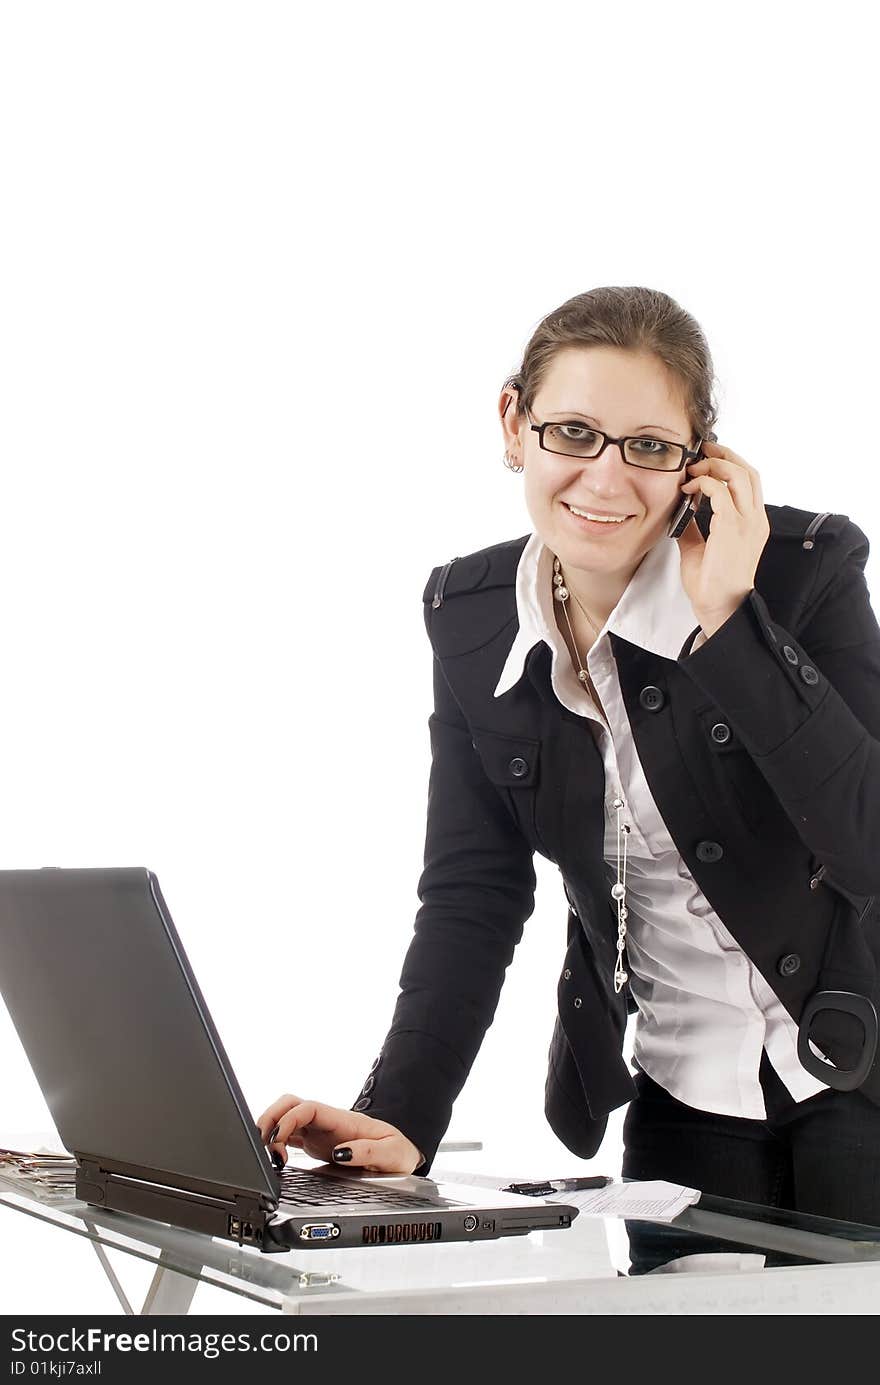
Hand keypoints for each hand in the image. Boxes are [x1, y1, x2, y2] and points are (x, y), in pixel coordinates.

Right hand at [256, 1093, 423, 1173]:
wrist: (401, 1155)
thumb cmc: (397, 1151)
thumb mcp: (391, 1153)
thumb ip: (368, 1151)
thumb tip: (342, 1152)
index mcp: (343, 1120)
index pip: (308, 1107)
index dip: (288, 1119)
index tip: (279, 1141)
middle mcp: (327, 1122)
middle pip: (289, 1104)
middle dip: (271, 1118)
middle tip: (265, 1145)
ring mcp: (320, 1131)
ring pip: (285, 1117)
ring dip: (271, 1130)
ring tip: (270, 1155)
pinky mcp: (315, 1143)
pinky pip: (289, 1134)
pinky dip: (276, 1143)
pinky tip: (277, 1159)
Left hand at [676, 438, 770, 632]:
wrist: (719, 607)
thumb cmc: (712, 583)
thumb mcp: (701, 546)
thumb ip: (695, 526)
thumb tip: (680, 509)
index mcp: (753, 523)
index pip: (749, 481)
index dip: (730, 463)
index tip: (707, 458)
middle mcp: (755, 519)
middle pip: (748, 471)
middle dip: (724, 454)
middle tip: (701, 450)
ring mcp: (747, 523)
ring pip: (739, 475)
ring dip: (714, 465)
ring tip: (693, 468)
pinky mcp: (732, 528)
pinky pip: (721, 492)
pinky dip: (704, 483)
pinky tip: (689, 489)